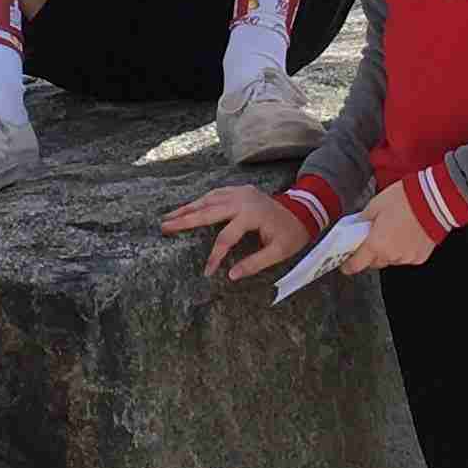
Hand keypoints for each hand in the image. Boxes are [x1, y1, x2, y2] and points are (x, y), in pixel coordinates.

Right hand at [163, 182, 314, 280]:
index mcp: (251, 215)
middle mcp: (242, 200)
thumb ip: (255, 263)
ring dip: (188, 208)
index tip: (207, 272)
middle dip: (185, 220)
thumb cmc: (291, 234)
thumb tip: (232, 276)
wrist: (303, 211)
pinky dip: (200, 201)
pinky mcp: (240, 190)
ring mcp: (240, 192)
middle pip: (207, 211)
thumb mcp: (279, 252)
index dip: (215, 256)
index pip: (225, 238)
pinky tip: (189, 207)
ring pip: (208, 199)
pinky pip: (215, 194)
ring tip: (168, 217)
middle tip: (164, 226)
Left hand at [338, 183, 436, 274]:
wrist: (434, 200)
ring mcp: (407, 257)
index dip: (349, 265)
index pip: (356, 264)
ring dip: (388, 250)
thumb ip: (363, 219)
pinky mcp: (420, 256)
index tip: (345, 264)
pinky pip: (406, 257)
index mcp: (376, 244)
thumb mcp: (375, 204)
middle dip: (371, 252)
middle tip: (373, 236)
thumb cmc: (405, 199)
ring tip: (393, 231)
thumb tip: (357, 226)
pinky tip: (406, 234)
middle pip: (374, 262)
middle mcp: (391, 255)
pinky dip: (404, 249)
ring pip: (391, 259)